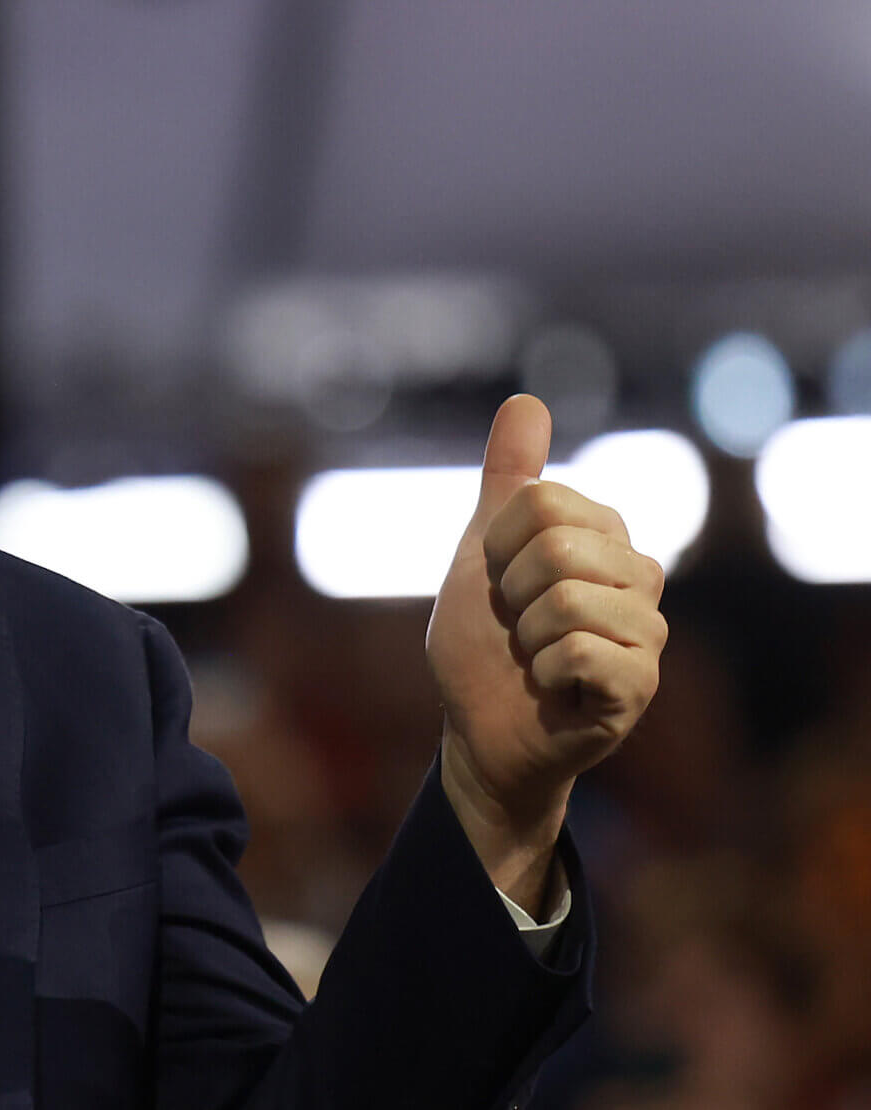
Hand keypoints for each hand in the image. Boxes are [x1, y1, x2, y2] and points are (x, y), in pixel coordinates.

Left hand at [426, 394, 664, 907]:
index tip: (500, 581)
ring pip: (569, 600)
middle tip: (518, 625)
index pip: (541, 501)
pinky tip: (555, 687)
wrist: (480, 728)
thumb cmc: (485, 642)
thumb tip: (526, 400)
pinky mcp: (641, 684)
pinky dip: (544, 672)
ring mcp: (647, 631)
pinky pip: (581, 652)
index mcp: (605, 535)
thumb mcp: (481, 551)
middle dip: (511, 591)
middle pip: (557, 545)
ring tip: (537, 657)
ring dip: (526, 636)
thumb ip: (507, 478)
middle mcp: (639, 575)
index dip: (497, 545)